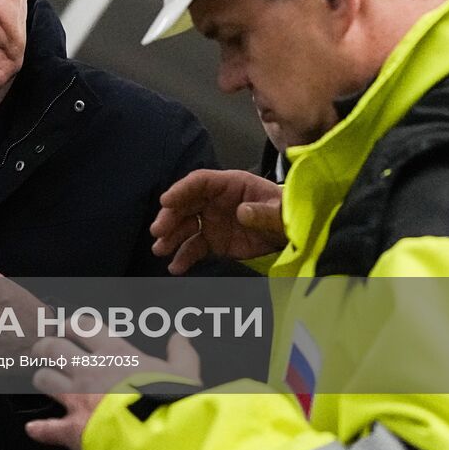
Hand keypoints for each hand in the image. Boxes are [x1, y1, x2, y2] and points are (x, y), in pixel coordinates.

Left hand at [24, 333, 200, 449]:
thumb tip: (180, 339)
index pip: (83, 327)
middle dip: (45, 347)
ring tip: (45, 381)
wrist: (162, 436)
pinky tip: (35, 429)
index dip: (72, 325)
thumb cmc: (172, 402)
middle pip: (52, 347)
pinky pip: (48, 428)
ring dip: (43, 380)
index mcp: (114, 353)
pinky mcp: (73, 429)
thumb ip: (180, 353)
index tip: (68, 327)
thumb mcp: (185, 372)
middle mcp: (89, 370)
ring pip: (44, 379)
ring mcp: (77, 398)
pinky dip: (41, 429)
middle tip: (45, 350)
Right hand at [150, 169, 285, 273]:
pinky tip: (175, 267)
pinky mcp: (214, 242)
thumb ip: (264, 212)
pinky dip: (184, 257)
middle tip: (158, 232)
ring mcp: (212, 221)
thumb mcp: (280, 211)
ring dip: (171, 237)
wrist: (290, 234)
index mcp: (230, 185)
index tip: (165, 201)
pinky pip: (195, 247)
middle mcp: (215, 201)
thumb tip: (243, 212)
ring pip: (185, 226)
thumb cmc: (285, 213)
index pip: (200, 182)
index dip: (181, 190)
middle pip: (186, 204)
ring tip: (160, 250)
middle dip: (170, 217)